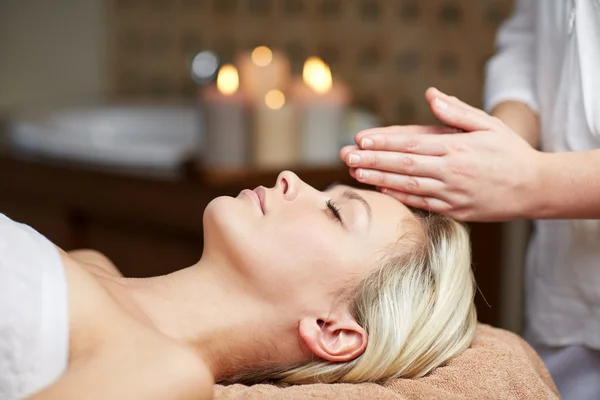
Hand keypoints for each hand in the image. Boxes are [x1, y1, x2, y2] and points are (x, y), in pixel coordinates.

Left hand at [340, 88, 542, 220]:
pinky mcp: (455, 210)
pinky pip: (422, 203)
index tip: (361, 140)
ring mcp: (451, 193)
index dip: (384, 142)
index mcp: (456, 147)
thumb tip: (430, 95)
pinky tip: (382, 191)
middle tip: (347, 157)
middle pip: (403, 164)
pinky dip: (400, 197)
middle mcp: (450, 171)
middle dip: (372, 160)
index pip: (411, 143)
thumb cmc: (510, 151)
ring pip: (408, 185)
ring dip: (380, 179)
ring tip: (356, 173)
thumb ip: (457, 112)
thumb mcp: (488, 124)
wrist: (535, 187)